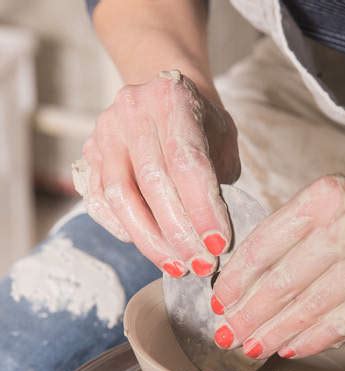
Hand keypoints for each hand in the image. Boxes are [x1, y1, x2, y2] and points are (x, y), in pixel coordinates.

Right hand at [73, 70, 239, 276]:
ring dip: (151, 241)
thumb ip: (220, 177)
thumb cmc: (201, 124)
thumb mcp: (223, 139)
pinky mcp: (88, 157)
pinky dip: (125, 231)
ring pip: (121, 197)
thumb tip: (214, 233)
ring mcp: (104, 134)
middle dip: (179, 233)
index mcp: (171, 99)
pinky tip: (151, 248)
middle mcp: (131, 111)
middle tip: (200, 264)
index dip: (202, 208)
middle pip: (152, 183)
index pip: (186, 161)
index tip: (218, 244)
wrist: (164, 97)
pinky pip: (99, 203)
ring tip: (178, 266)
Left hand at [212, 175, 344, 358]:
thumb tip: (248, 282)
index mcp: (325, 196)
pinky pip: (341, 323)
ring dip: (274, 333)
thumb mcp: (338, 205)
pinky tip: (290, 349)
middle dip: (247, 314)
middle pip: (282, 280)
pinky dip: (311, 340)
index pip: (265, 243)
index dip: (236, 278)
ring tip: (252, 347)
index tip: (219, 300)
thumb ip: (297, 236)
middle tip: (227, 334)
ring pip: (308, 306)